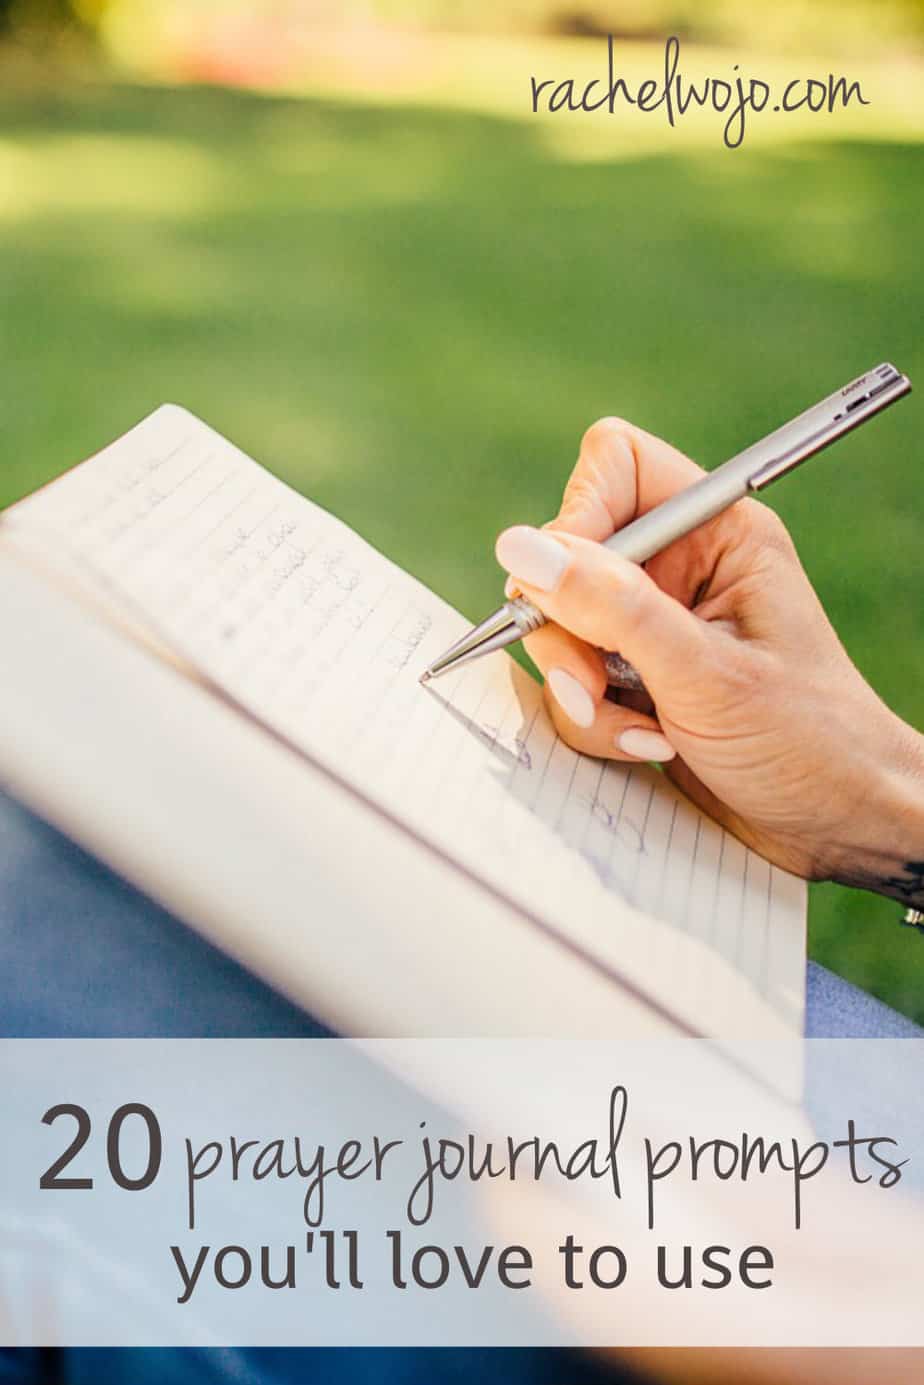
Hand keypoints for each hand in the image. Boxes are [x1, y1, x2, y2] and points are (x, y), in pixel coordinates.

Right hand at [495, 417, 923, 899]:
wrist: (838, 825)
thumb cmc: (807, 740)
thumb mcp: (704, 672)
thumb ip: (610, 607)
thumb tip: (520, 549)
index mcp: (716, 533)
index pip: (615, 465)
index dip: (578, 516)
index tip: (566, 585)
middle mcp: (680, 569)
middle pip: (567, 556)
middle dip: (569, 631)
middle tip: (595, 684)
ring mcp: (653, 627)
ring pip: (559, 629)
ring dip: (583, 691)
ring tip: (643, 732)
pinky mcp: (636, 681)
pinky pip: (573, 684)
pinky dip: (596, 724)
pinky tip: (650, 746)